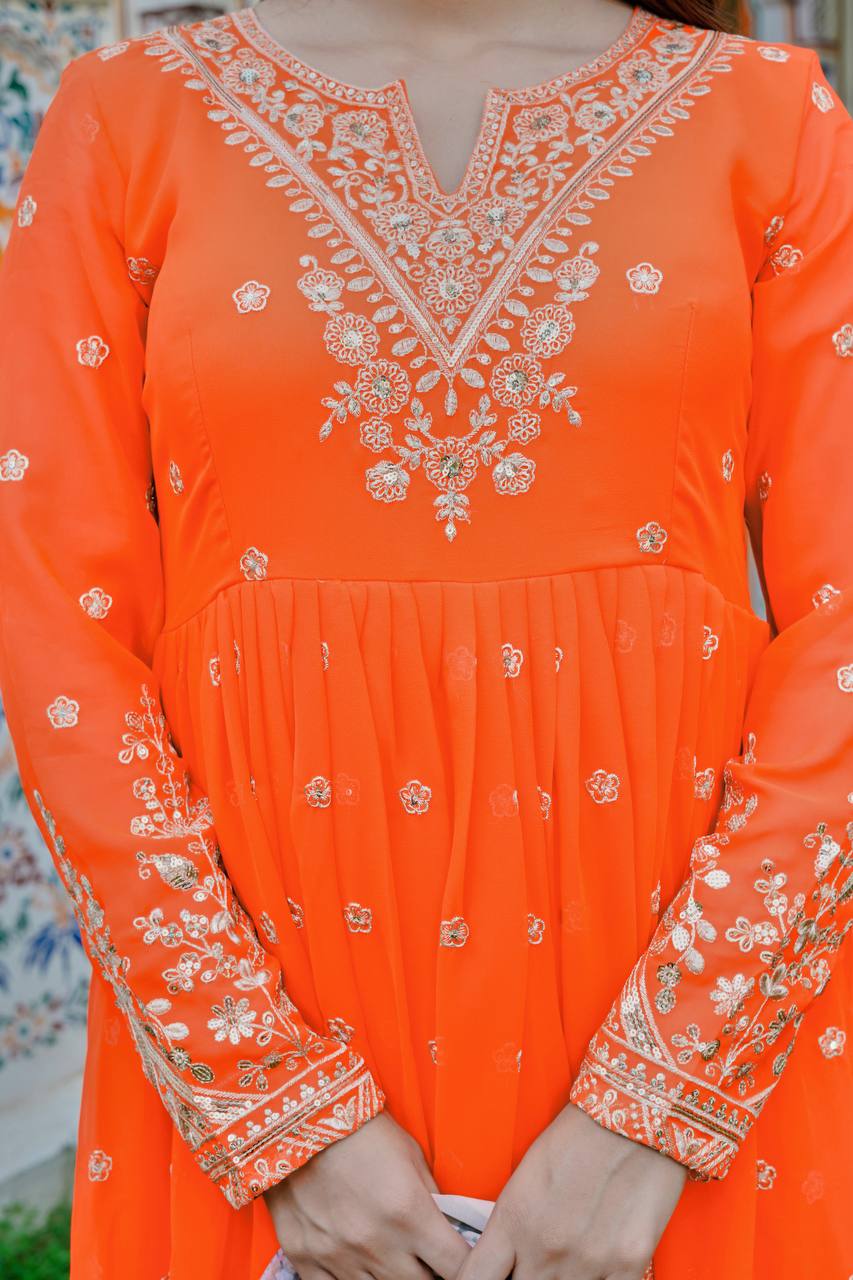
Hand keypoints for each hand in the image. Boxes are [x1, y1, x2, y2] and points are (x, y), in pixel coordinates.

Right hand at [264, 1111, 471, 1279]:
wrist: (298, 1114)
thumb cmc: (360, 1129)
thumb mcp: (410, 1155)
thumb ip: (432, 1199)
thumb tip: (450, 1230)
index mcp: (409, 1213)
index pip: (457, 1266)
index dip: (464, 1265)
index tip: (459, 1258)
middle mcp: (376, 1242)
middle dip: (428, 1273)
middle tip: (423, 1254)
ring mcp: (337, 1255)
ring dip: (391, 1276)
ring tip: (390, 1253)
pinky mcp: (304, 1257)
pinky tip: (356, 1262)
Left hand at [455, 1102, 686, 1279]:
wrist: (636, 1113)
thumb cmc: (580, 1134)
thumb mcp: (528, 1174)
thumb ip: (514, 1224)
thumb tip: (509, 1260)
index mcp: (513, 1219)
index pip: (475, 1279)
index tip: (489, 1276)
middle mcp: (545, 1249)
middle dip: (524, 1278)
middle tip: (535, 1258)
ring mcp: (586, 1263)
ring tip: (570, 1254)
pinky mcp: (627, 1266)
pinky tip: (597, 1266)